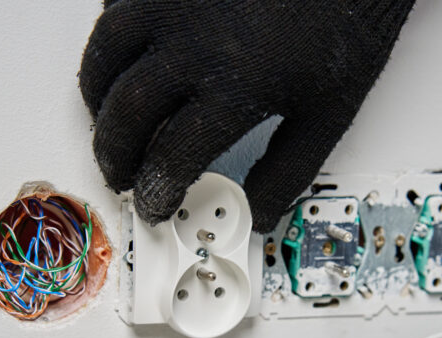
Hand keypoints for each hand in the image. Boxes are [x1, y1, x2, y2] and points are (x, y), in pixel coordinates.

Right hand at [79, 0, 415, 232]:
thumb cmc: (344, 28)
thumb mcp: (328, 114)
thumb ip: (287, 172)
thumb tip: (257, 212)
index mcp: (236, 84)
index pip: (173, 156)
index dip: (156, 191)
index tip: (155, 204)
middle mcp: (193, 41)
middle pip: (127, 113)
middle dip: (114, 155)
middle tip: (121, 175)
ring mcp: (174, 1)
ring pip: (105, 56)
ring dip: (97, 100)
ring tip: (108, 124)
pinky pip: (115, 7)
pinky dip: (110, 42)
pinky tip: (123, 61)